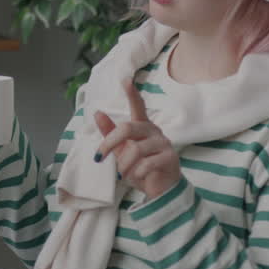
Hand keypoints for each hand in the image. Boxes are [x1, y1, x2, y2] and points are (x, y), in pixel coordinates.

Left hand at [94, 79, 182, 199]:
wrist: (161, 189)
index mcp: (142, 127)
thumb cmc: (141, 167)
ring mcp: (164, 143)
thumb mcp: (122, 151)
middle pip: (128, 128)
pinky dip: (137, 173)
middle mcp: (154, 131)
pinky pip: (147, 164)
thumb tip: (97, 113)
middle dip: (109, 143)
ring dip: (123, 165)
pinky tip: (136, 177)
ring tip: (121, 174)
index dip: (132, 93)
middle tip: (99, 158)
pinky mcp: (170, 158)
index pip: (138, 106)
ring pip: (136, 149)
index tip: (125, 80)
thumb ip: (111, 134)